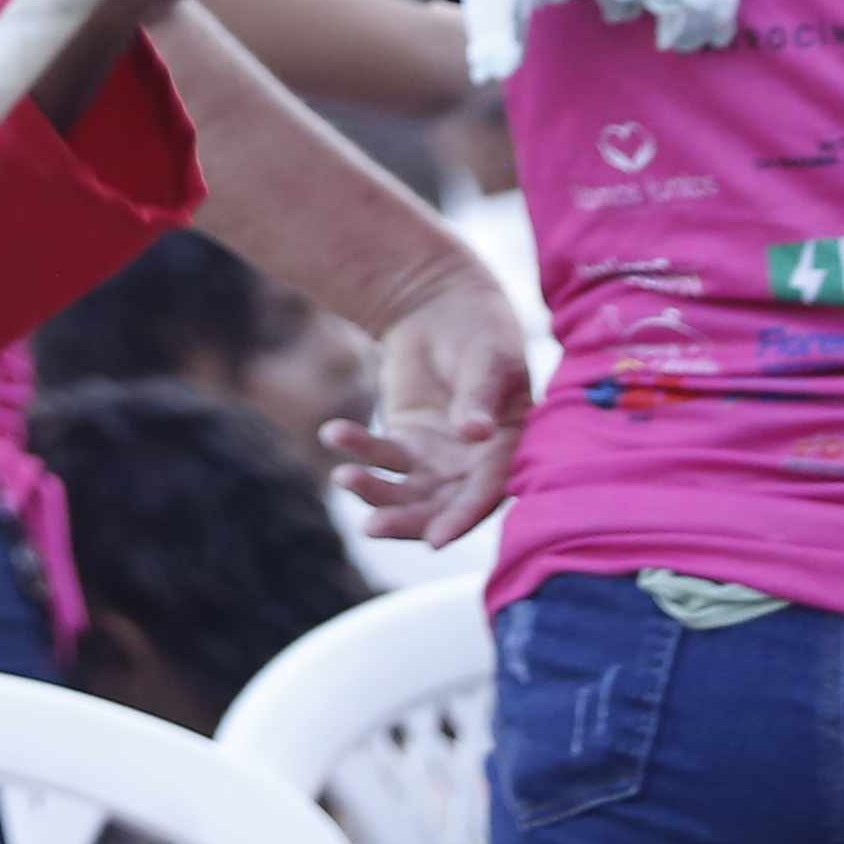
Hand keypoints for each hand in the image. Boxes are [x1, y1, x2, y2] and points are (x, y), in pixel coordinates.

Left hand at [322, 260, 528, 545]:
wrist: (440, 304)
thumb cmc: (479, 330)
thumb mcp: (487, 358)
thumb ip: (480, 397)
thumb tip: (476, 435)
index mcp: (509, 449)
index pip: (487, 492)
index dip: (463, 517)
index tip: (435, 539)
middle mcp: (474, 465)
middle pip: (441, 506)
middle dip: (408, 520)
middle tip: (372, 527)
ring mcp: (436, 458)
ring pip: (406, 491)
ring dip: (375, 492)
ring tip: (343, 478)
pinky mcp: (403, 442)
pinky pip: (379, 456)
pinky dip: (355, 449)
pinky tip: (333, 433)